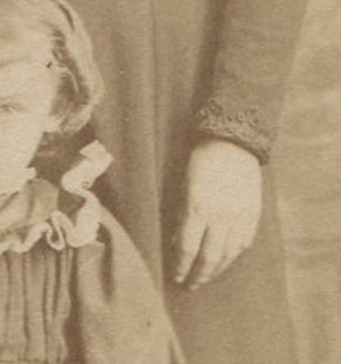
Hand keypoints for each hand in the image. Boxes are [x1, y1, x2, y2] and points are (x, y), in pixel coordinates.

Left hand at [172, 137, 261, 288]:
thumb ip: (181, 215)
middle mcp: (221, 217)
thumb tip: (178, 242)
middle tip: (190, 285)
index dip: (182, 266)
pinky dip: (233, 255)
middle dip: (198, 275)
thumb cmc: (200, 161)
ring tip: (206, 277)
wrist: (232, 143)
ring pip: (228, 255)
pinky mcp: (253, 216)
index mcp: (198, 207)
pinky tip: (225, 260)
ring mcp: (240, 218)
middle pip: (209, 257)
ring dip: (216, 270)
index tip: (176, 277)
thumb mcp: (182, 185)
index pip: (188, 248)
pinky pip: (243, 243)